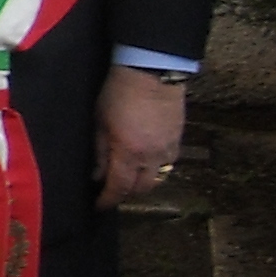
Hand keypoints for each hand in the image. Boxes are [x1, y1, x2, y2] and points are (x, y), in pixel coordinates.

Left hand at [92, 67, 188, 208]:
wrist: (152, 71)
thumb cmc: (118, 91)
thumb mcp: (99, 120)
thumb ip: (99, 150)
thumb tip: (97, 174)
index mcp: (129, 152)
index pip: (119, 187)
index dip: (108, 199)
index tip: (99, 205)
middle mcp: (152, 155)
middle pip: (142, 188)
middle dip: (127, 193)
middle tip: (112, 190)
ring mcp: (168, 148)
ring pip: (158, 178)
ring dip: (143, 182)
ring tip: (128, 176)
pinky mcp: (178, 139)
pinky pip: (168, 163)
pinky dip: (156, 168)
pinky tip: (145, 161)